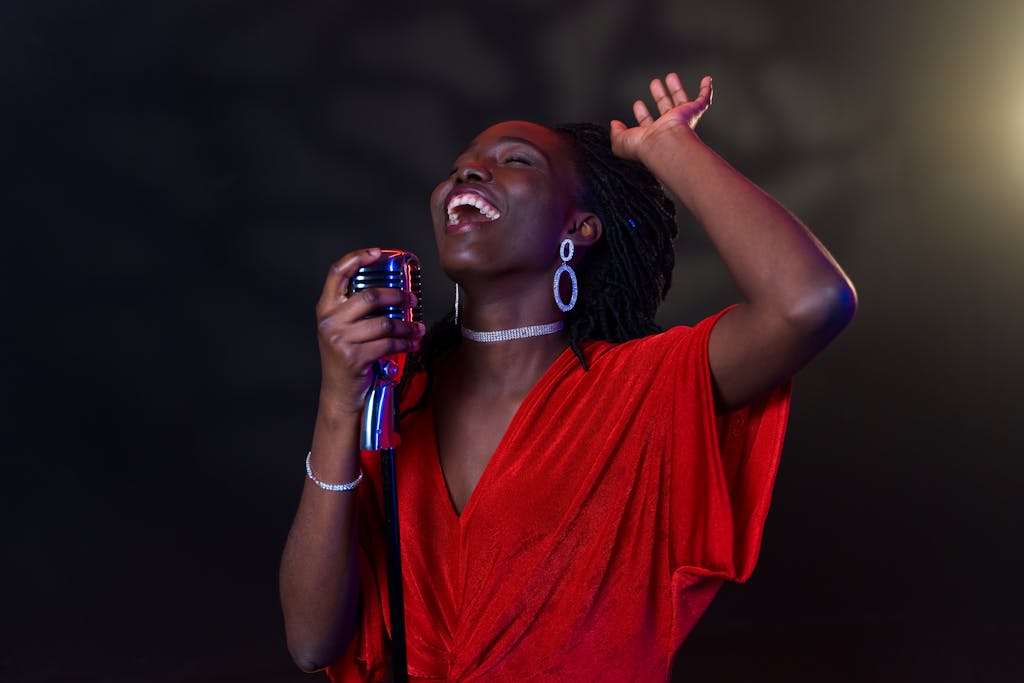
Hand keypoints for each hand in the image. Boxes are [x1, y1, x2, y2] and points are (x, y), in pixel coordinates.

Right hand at [315, 248, 424, 414]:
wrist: (339, 394)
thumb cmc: (347, 360)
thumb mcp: (343, 330)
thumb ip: (355, 310)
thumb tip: (393, 292)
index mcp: (326, 309)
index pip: (337, 273)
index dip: (357, 258)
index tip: (377, 253)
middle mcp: (330, 321)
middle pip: (369, 296)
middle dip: (398, 297)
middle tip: (413, 301)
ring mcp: (340, 339)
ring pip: (385, 322)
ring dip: (407, 326)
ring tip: (417, 329)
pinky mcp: (354, 356)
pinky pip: (388, 343)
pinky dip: (405, 343)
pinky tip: (411, 344)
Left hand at [610, 73, 712, 160]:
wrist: (664, 143)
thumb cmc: (644, 146)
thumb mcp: (621, 141)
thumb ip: (616, 133)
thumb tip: (614, 124)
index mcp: (652, 135)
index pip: (647, 123)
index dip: (642, 114)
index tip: (637, 104)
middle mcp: (668, 127)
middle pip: (664, 108)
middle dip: (659, 96)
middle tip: (654, 84)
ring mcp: (682, 119)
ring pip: (680, 100)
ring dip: (675, 89)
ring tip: (670, 76)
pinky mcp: (693, 112)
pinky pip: (703, 99)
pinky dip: (706, 89)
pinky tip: (706, 80)